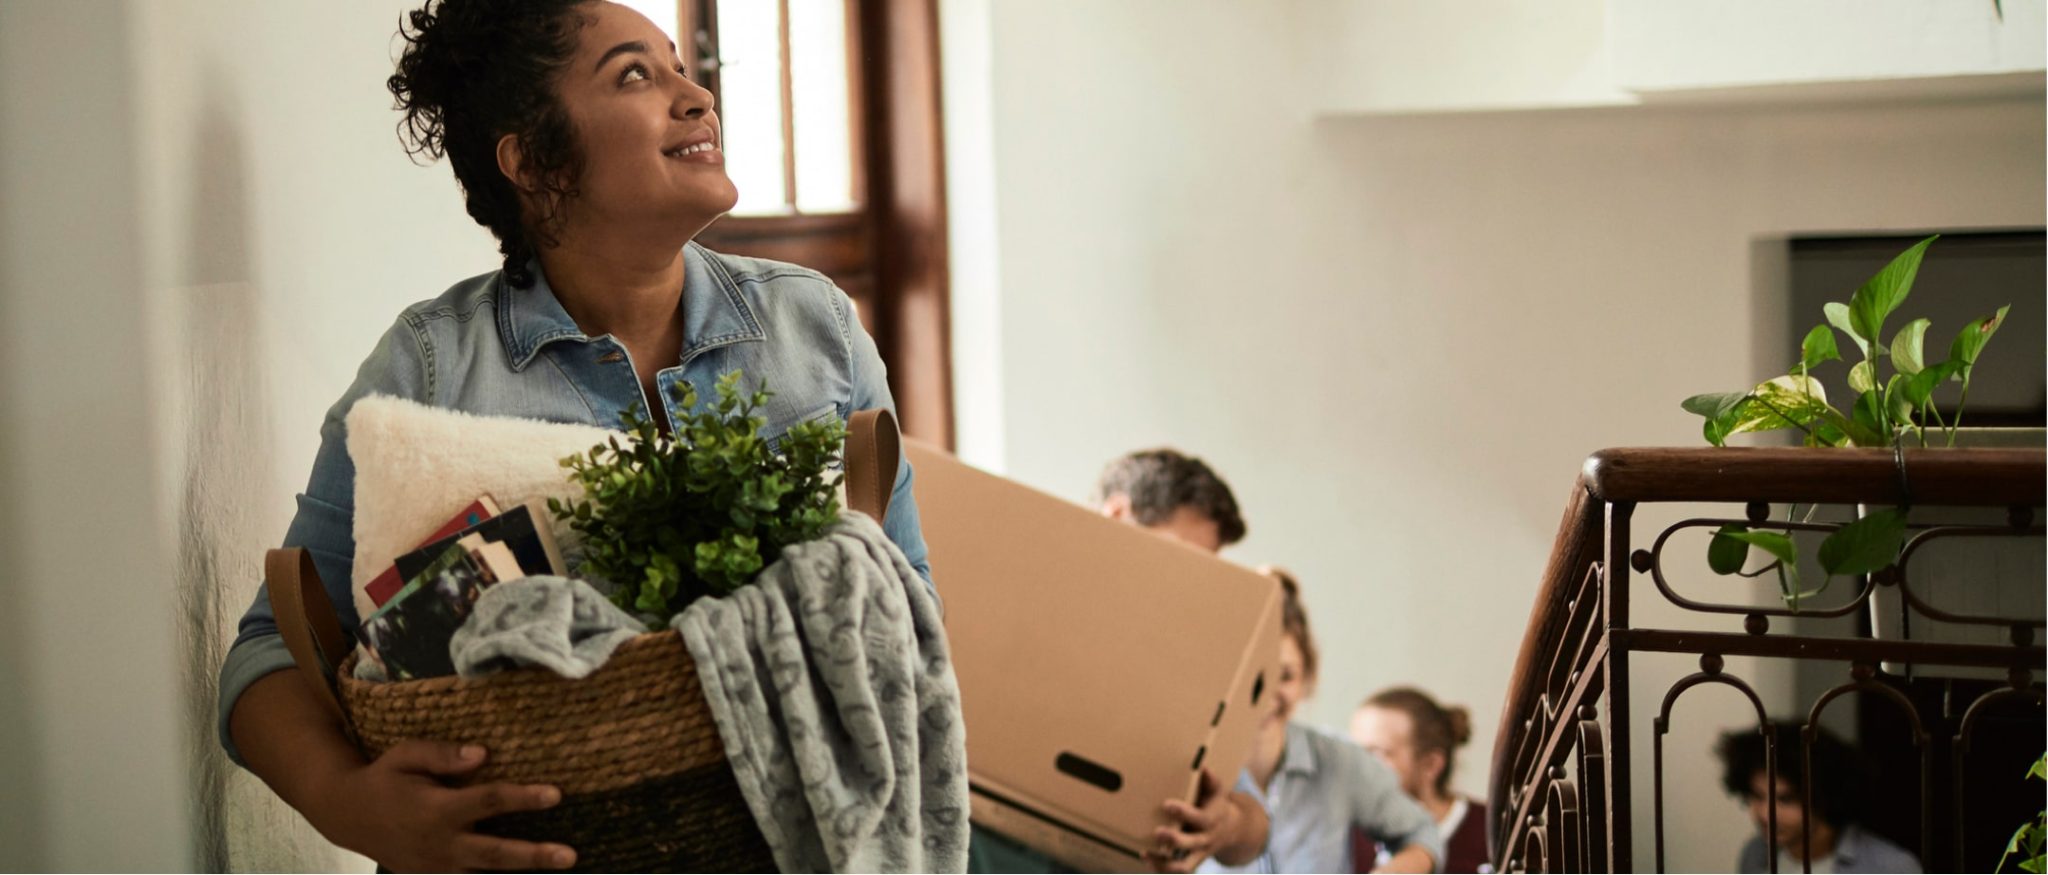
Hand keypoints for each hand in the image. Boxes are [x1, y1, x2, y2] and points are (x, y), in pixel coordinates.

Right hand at [315, 740, 575, 872]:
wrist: (348, 815)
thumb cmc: (384, 778)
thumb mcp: (406, 755)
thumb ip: (444, 755)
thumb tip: (484, 754)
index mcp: (436, 810)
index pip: (488, 802)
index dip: (523, 798)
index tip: (555, 794)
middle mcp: (440, 844)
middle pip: (496, 852)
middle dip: (534, 855)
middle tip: (569, 856)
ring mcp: (437, 866)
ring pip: (487, 871)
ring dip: (522, 871)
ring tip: (558, 866)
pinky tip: (524, 873)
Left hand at [1144, 768, 1240, 872]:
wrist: (1233, 829)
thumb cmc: (1217, 804)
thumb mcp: (1217, 791)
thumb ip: (1210, 780)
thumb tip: (1202, 766)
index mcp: (1212, 819)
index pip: (1200, 818)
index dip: (1184, 812)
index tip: (1167, 804)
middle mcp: (1206, 839)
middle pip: (1192, 843)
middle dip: (1174, 839)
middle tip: (1157, 832)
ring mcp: (1199, 853)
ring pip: (1185, 865)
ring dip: (1166, 863)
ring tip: (1147, 854)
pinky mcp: (1192, 861)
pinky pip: (1179, 870)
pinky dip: (1162, 868)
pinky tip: (1147, 859)